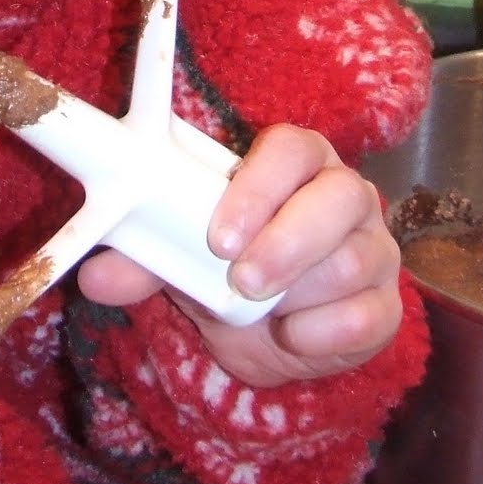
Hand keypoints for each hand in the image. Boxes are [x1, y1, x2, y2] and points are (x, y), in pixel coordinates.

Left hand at [76, 123, 402, 387]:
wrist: (269, 333)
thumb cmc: (225, 267)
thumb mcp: (181, 259)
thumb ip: (143, 260)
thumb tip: (96, 276)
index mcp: (293, 162)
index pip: (291, 148)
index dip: (259, 186)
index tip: (219, 236)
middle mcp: (344, 193)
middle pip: (341, 195)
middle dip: (288, 242)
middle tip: (242, 280)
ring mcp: (373, 247)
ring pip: (356, 258)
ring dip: (300, 292)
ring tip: (262, 309)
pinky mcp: (386, 304)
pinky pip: (372, 315)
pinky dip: (325, 332)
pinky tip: (293, 335)